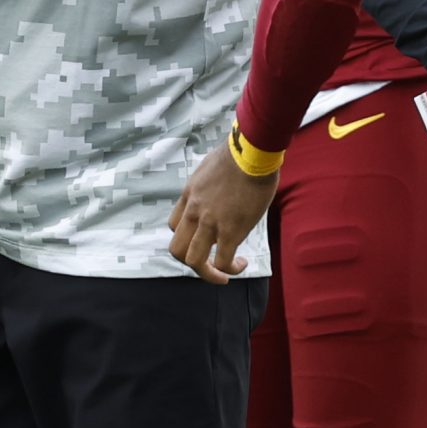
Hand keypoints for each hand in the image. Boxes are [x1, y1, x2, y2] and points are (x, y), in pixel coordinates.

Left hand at [168, 147, 275, 283]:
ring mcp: (210, 223)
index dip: (188, 236)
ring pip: (194, 261)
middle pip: (177, 249)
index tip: (206, 237)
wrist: (251, 152)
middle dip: (191, 261)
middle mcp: (194, 211)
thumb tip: (224, 185)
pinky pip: (222, 261)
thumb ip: (212, 182)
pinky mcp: (230, 231)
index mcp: (189, 195)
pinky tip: (242, 264)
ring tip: (225, 275)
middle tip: (209, 264)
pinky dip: (231, 269)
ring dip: (208, 273)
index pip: (174, 225)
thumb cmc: (240, 153)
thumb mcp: (212, 166)